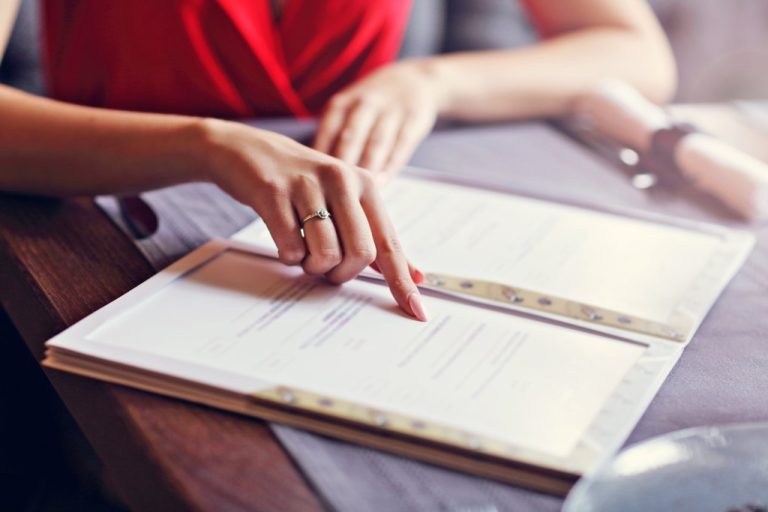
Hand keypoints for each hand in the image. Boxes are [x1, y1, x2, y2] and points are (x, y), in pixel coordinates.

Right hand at [202, 120, 427, 320]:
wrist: (243, 150)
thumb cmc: (299, 182)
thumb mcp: (342, 198)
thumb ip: (373, 235)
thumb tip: (413, 274)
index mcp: (365, 184)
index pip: (389, 243)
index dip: (402, 281)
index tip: (417, 312)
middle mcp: (342, 180)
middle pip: (361, 253)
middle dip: (343, 274)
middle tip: (327, 269)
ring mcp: (306, 185)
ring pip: (326, 254)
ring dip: (313, 267)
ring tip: (304, 253)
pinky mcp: (273, 192)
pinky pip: (291, 248)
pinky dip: (289, 256)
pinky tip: (285, 240)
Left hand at [314, 60, 439, 182]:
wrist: (417, 80)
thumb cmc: (372, 104)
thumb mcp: (349, 108)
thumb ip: (334, 134)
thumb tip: (315, 172)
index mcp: (343, 102)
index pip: (327, 130)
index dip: (320, 156)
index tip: (315, 180)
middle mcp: (365, 103)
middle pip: (350, 137)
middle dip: (342, 165)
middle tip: (333, 191)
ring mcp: (391, 111)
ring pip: (376, 143)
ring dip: (367, 169)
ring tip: (359, 194)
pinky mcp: (414, 121)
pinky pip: (400, 146)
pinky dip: (390, 166)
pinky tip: (382, 183)